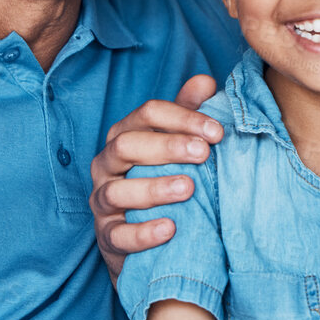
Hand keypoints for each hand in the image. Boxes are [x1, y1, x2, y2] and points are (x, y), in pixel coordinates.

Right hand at [89, 75, 223, 280]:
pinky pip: (118, 234)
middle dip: (166, 147)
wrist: (142, 238)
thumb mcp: (174, 146)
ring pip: (117, 190)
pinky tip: (170, 228)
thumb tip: (206, 81)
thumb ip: (187, 114)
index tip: (217, 132)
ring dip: (154, 188)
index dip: (182, 118)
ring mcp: (103, 200)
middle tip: (203, 154)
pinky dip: (142, 232)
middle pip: (127, 145)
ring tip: (188, 188)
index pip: (148, 114)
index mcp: (125, 136)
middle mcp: (107, 164)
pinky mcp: (106, 236)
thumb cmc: (160, 180)